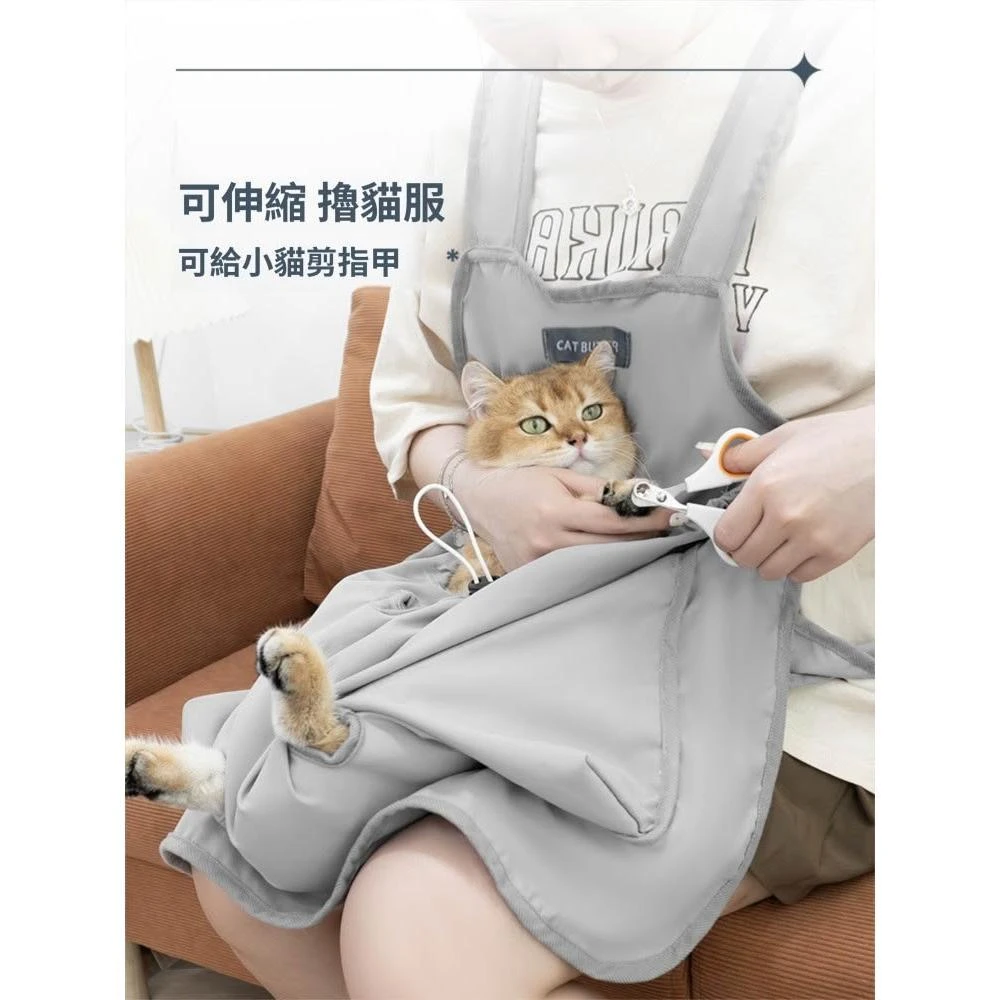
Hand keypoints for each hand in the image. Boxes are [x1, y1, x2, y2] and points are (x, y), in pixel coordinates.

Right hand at [453, 463, 672, 571]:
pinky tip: (611, 559)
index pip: (612, 520)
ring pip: (595, 565)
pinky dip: (595, 566)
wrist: (479, 501)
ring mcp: (539, 564)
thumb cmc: (521, 483)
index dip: (646, 519)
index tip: (670, 514)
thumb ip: (597, 489)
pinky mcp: (532, 576)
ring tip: (644, 544)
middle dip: (642, 538)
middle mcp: (547, 541)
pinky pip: (573, 574)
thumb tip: (636, 498)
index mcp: (555, 511)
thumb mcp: (559, 475)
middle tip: (665, 530)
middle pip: (610, 547)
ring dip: (623, 555)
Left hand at [713, 406, 873, 582]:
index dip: (724, 534)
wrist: (892, 451)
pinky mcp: (837, 552)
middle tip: (754, 535)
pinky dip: (795, 566)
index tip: (732, 529)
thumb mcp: (784, 437)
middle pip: (744, 557)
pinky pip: (800, 576)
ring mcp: (812, 538)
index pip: (726, 534)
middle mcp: (785, 516)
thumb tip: (712, 458)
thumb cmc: (838, 439)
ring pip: (769, 571)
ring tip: (778, 540)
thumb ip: (743, 454)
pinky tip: (801, 546)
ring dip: (768, 560)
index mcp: (766, 486)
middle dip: (744, 548)